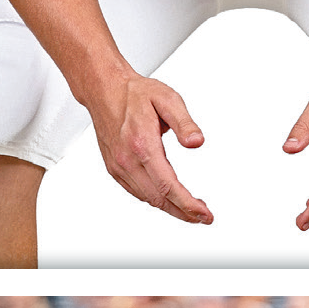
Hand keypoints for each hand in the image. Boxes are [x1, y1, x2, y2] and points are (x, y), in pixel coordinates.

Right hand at [86, 64, 210, 227]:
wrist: (105, 90)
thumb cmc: (135, 93)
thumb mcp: (167, 99)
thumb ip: (184, 122)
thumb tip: (196, 141)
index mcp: (142, 144)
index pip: (168, 185)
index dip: (187, 204)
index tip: (204, 213)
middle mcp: (127, 159)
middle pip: (158, 198)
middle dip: (183, 212)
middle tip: (203, 217)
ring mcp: (119, 166)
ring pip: (147, 198)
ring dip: (170, 209)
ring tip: (190, 212)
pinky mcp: (114, 167)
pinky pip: (136, 191)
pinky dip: (154, 200)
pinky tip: (167, 200)